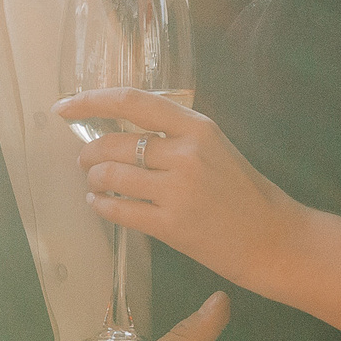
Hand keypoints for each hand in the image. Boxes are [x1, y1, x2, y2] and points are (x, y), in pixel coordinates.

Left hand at [58, 88, 310, 295]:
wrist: (276, 239)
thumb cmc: (245, 193)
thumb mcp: (216, 148)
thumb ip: (175, 136)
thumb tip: (122, 131)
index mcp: (198, 127)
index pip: (132, 102)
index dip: (90, 101)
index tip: (64, 106)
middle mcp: (186, 154)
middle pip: (115, 143)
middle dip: (89, 151)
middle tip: (84, 159)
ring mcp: (178, 191)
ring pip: (112, 177)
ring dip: (94, 180)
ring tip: (94, 183)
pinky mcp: (171, 226)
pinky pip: (119, 211)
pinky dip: (101, 206)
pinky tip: (98, 204)